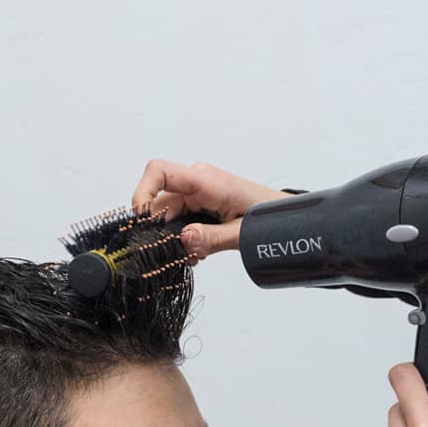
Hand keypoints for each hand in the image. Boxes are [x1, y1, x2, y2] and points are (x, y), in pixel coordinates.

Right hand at [133, 159, 287, 260]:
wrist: (285, 217)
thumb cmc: (269, 216)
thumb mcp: (243, 233)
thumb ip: (212, 238)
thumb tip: (184, 239)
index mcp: (207, 181)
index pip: (159, 172)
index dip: (143, 193)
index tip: (142, 222)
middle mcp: (197, 182)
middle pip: (159, 203)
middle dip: (163, 232)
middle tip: (181, 254)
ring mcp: (196, 193)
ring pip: (167, 216)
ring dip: (175, 238)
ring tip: (196, 255)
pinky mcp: (198, 204)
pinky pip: (178, 220)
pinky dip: (183, 238)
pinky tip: (199, 251)